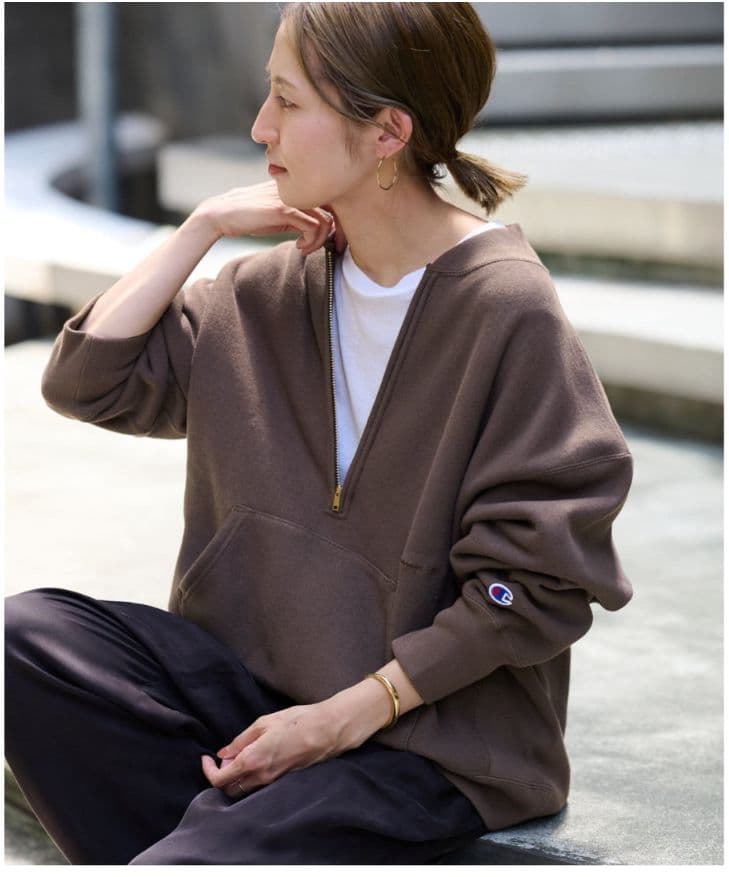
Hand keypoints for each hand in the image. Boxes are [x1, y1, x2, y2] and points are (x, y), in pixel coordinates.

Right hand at [193, 181, 334, 255]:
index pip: (331, 199)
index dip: (338, 221)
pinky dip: (311, 241)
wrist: (222, 214)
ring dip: (320, 240)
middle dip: (337, 232)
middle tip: (331, 248)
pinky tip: (299, 247)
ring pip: (326, 220)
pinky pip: (313, 226)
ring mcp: (291, 197)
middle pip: (335, 208)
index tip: (335, 240)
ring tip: (305, 248)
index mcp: (297, 187)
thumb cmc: (250, 217)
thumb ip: (298, 217)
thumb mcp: (279, 215)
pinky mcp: (283, 209)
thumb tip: (318, 230)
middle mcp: (297, 188)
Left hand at [200, 701, 348, 797]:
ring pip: (244, 789)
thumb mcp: (265, 722)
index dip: (208, 770)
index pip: (220, 779)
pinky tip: (256, 760)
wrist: (328, 730)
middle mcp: (260, 776)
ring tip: (240, 756)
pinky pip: (259, 786)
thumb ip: (241, 740)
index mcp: (252, 760)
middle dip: (221, 776)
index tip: (206, 758)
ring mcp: (273, 781)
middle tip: (225, 757)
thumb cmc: (298, 721)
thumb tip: (223, 753)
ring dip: (235, 778)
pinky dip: (250, 778)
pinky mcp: (283, 780)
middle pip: (229, 789)